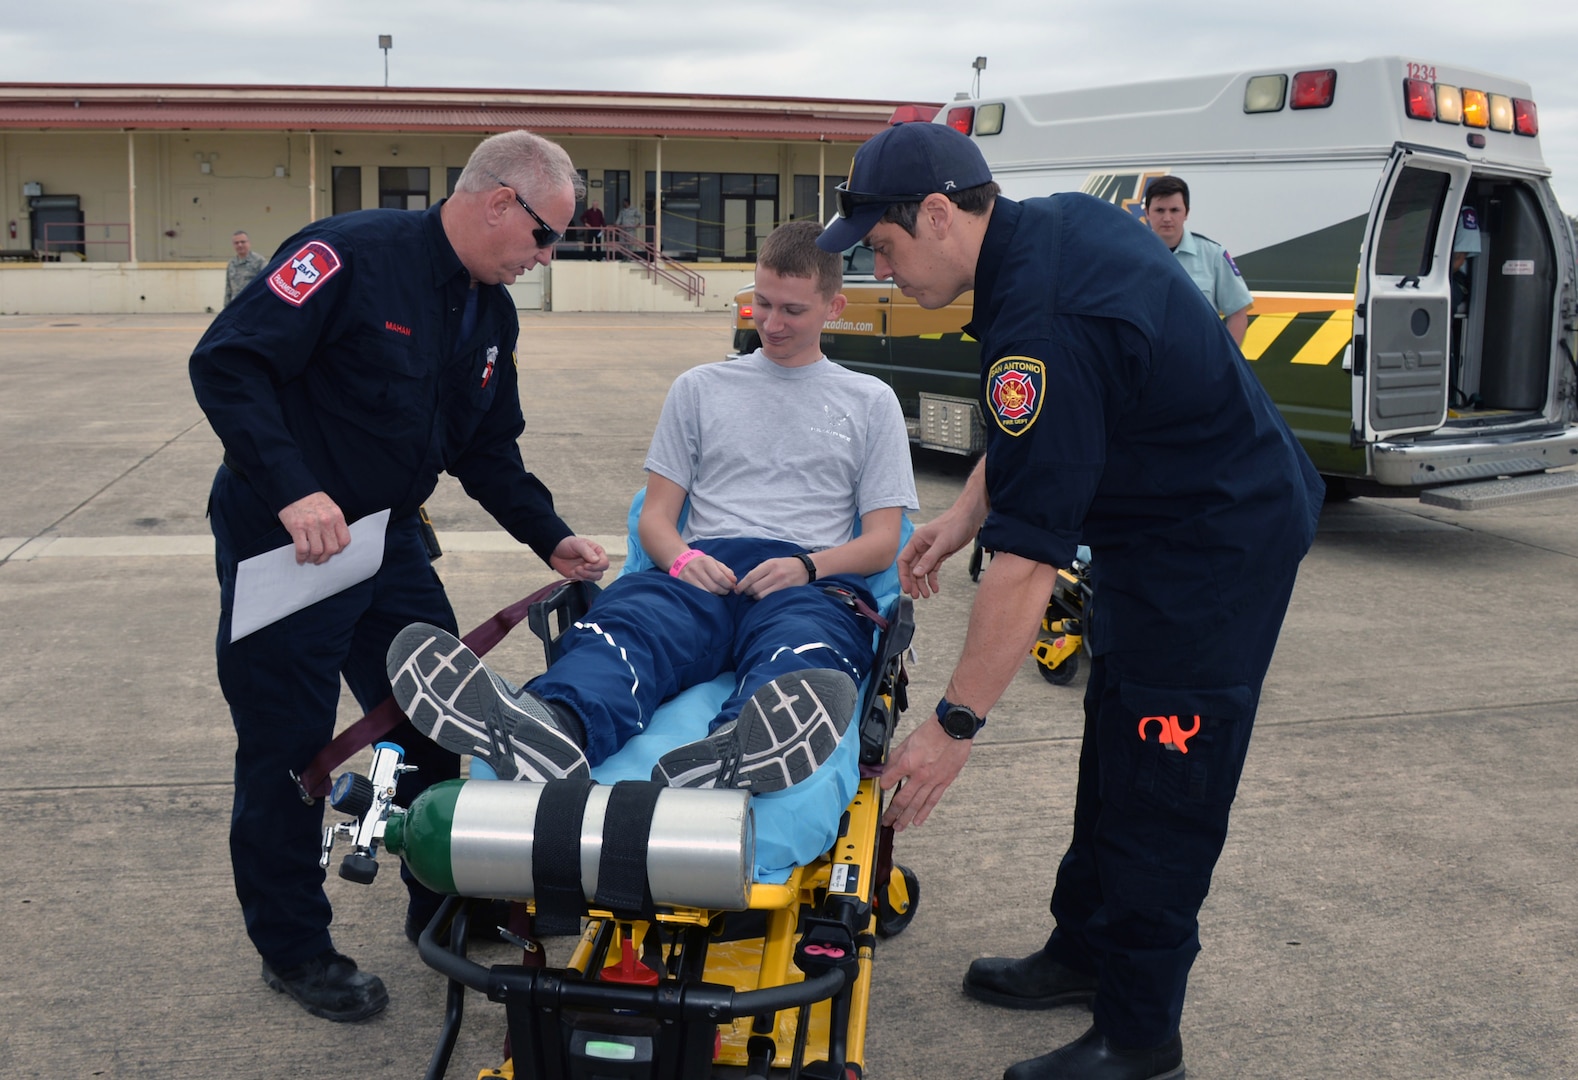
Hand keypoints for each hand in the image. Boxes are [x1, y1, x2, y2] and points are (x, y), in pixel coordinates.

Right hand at [278, 492, 350, 565]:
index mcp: (337, 516)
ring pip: (317, 551)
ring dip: (313, 559)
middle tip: (319, 559)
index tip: (332, 552)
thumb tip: (334, 540)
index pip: (344, 540)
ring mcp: (312, 525)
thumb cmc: (311, 499)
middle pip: (331, 549)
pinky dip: (301, 557)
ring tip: (309, 559)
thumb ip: (334, 522)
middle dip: (325, 557)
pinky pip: (302, 548)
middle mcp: (326, 521)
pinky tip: (300, 558)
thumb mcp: (330, 507)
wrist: (294, 489)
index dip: (338, 550)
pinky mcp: (297, 527)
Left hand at [550, 535, 608, 580]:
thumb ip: (587, 551)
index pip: (605, 564)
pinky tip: (573, 572)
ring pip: (594, 579)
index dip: (597, 566)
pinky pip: (584, 582)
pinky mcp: (580, 577)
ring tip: (576, 569)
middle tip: (579, 567)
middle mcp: (595, 563)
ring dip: (584, 576)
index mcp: (597, 553)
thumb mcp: (577, 544)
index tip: (586, 564)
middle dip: (590, 573)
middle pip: (600, 573)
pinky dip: (579, 579)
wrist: (555, 551)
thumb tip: (597, 560)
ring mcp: (588, 571)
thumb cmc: (567, 544)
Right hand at [674, 552, 736, 594]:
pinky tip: (710, 594)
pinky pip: (699, 595)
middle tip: (726, 591)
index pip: (720, 577)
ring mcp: (689, 578)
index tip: (732, 587)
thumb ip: (726, 571)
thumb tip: (734, 581)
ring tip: (718, 592)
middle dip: (723, 591)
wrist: (683, 563)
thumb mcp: (715, 563)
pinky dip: (707, 597)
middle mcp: (696, 569)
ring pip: (707, 593)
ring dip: (716, 595)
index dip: (728, 584)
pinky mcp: (684, 585)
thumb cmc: (703, 564)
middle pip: (714, 587)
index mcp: (706, 562)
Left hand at [736, 556, 807, 598]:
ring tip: (755, 594)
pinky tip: (763, 597)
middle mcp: (774, 573)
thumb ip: (760, 570)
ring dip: (755, 596)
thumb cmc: (785, 565)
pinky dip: (764, 599)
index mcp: (769, 564)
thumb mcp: (772, 562)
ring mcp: (780, 583)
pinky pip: (769, 598)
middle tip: (747, 592)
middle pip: (754, 587)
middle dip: (748, 592)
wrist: (805, 568)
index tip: (737, 590)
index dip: (742, 585)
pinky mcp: (785, 591)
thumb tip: (745, 582)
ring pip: (760, 595)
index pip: (751, 576)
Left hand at [879, 715, 972, 829]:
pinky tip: (917, 821)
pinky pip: (932, 801)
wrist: (954, 728)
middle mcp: (919, 775)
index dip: (883, 786)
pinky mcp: (944, 782)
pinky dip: (924, 812)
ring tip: (899, 826)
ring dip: (906, 818)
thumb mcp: (907, 741)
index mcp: (907, 763)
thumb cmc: (933, 731)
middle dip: (892, 812)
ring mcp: (932, 781)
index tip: (882, 789)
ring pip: (916, 804)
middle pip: (901, 800)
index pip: (888, 781)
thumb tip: (888, 769)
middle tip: (886, 820)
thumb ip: (896, 757)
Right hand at [897, 513, 976, 598]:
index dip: (903, 576)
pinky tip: (935, 588)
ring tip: (926, 595)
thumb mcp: (942, 543)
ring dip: (923, 583)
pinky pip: (933, 569)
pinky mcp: (940, 555)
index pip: (904, 561)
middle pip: (912, 568)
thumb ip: (929, 559)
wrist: (969, 518)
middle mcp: (921, 547)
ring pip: (922, 571)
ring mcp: (930, 552)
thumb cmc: (954, 524)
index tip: (907, 589)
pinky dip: (933, 579)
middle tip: (917, 596)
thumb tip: (916, 573)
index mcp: (916, 541)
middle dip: (914, 583)